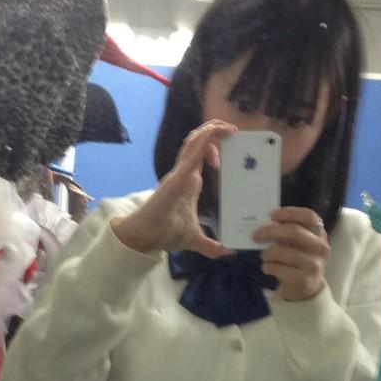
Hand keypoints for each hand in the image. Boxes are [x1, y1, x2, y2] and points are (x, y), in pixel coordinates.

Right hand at [111, 120, 237, 258]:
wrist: (146, 239)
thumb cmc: (165, 234)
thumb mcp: (195, 239)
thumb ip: (211, 246)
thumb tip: (228, 253)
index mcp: (189, 182)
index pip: (203, 155)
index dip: (216, 147)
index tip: (232, 151)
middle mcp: (184, 173)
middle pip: (198, 142)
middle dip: (215, 132)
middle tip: (234, 132)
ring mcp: (178, 174)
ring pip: (193, 142)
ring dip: (210, 131)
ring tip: (227, 127)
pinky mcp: (176, 179)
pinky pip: (191, 155)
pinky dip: (203, 142)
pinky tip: (214, 132)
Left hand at [252, 208, 328, 301]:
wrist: (306, 287)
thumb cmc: (297, 259)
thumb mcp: (297, 243)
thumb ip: (286, 233)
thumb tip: (263, 225)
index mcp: (319, 233)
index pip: (309, 216)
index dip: (290, 212)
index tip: (272, 215)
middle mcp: (320, 247)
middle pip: (293, 232)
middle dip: (270, 231)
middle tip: (256, 236)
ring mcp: (314, 264)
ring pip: (282, 252)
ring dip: (267, 253)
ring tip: (264, 256)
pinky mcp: (304, 280)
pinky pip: (278, 268)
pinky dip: (268, 266)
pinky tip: (267, 268)